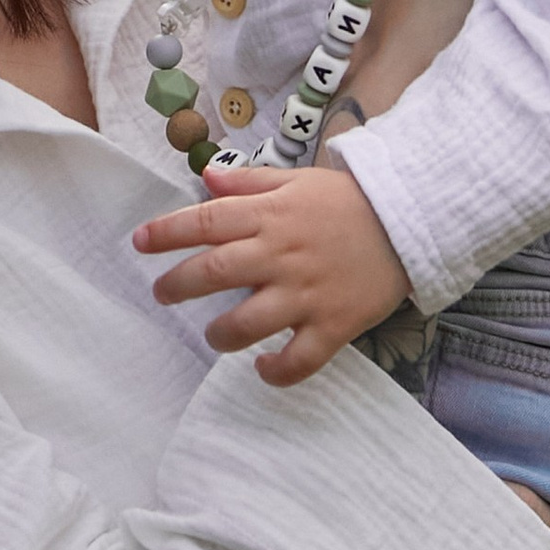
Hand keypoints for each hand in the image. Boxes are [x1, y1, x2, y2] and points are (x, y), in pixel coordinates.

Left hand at [133, 160, 411, 382]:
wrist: (410, 221)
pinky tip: (262, 368)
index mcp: (270, 215)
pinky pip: (298, 360)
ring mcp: (306, 293)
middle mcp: (281, 255)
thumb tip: (204, 177)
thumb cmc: (348, 202)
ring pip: (247, 323)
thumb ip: (248, 183)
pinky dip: (275, 371)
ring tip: (214, 335)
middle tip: (162, 293)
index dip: (166, 233)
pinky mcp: (333, 324)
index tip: (140, 244)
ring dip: (220, 334)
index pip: (205, 221)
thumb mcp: (297, 181)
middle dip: (177, 285)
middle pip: (213, 272)